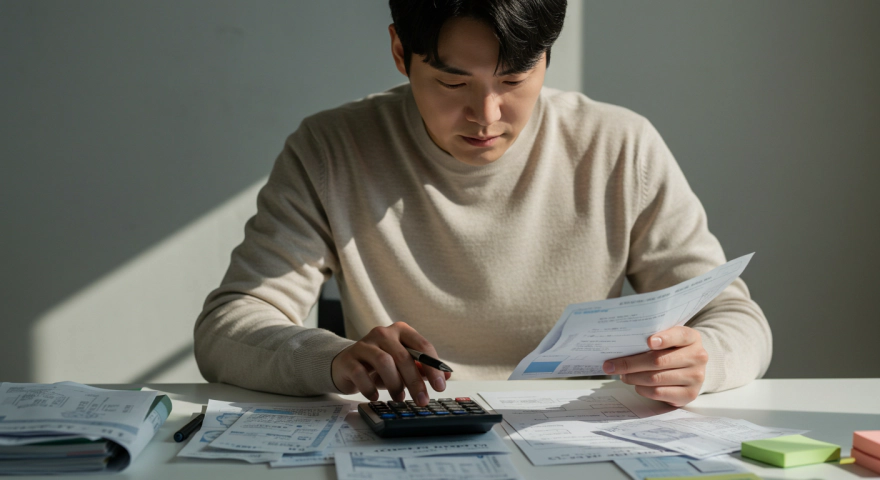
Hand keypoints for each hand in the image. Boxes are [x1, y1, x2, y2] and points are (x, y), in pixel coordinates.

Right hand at [330, 322, 450, 406]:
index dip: (434, 366)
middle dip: (415, 381)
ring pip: (384, 362)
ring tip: (399, 398)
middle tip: (423, 400)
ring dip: (395, 384)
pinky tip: (375, 396)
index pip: (422, 346)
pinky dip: (370, 388)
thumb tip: (446, 376)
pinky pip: (361, 373)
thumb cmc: (379, 365)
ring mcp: (364, 344)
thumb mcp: (402, 366)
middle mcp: (383, 333)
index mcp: (401, 331)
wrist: (345, 364)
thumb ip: (422, 368)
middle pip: (404, 356)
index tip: (441, 386)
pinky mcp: (349, 358)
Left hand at [602, 326, 707, 406]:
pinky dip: (642, 389)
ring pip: (655, 378)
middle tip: (611, 365)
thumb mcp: (668, 339)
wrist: (691, 368)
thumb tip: (620, 346)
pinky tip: (636, 384)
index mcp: (691, 338)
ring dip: (633, 377)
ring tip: (622, 375)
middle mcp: (697, 356)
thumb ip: (652, 339)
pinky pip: (659, 392)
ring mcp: (695, 377)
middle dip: (631, 363)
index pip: (679, 335)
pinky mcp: (689, 394)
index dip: (664, 338)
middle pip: (658, 360)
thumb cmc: (672, 350)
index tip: (648, 341)